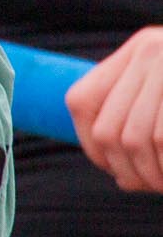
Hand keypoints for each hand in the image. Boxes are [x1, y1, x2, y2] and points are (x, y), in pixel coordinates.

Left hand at [68, 27, 162, 191]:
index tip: (114, 170)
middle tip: (145, 185)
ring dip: (149, 174)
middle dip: (124, 168)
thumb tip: (116, 171)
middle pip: (109, 129)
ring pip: (137, 140)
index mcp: (135, 51)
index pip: (81, 102)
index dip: (91, 145)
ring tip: (160, 185)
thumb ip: (137, 107)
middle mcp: (149, 54)